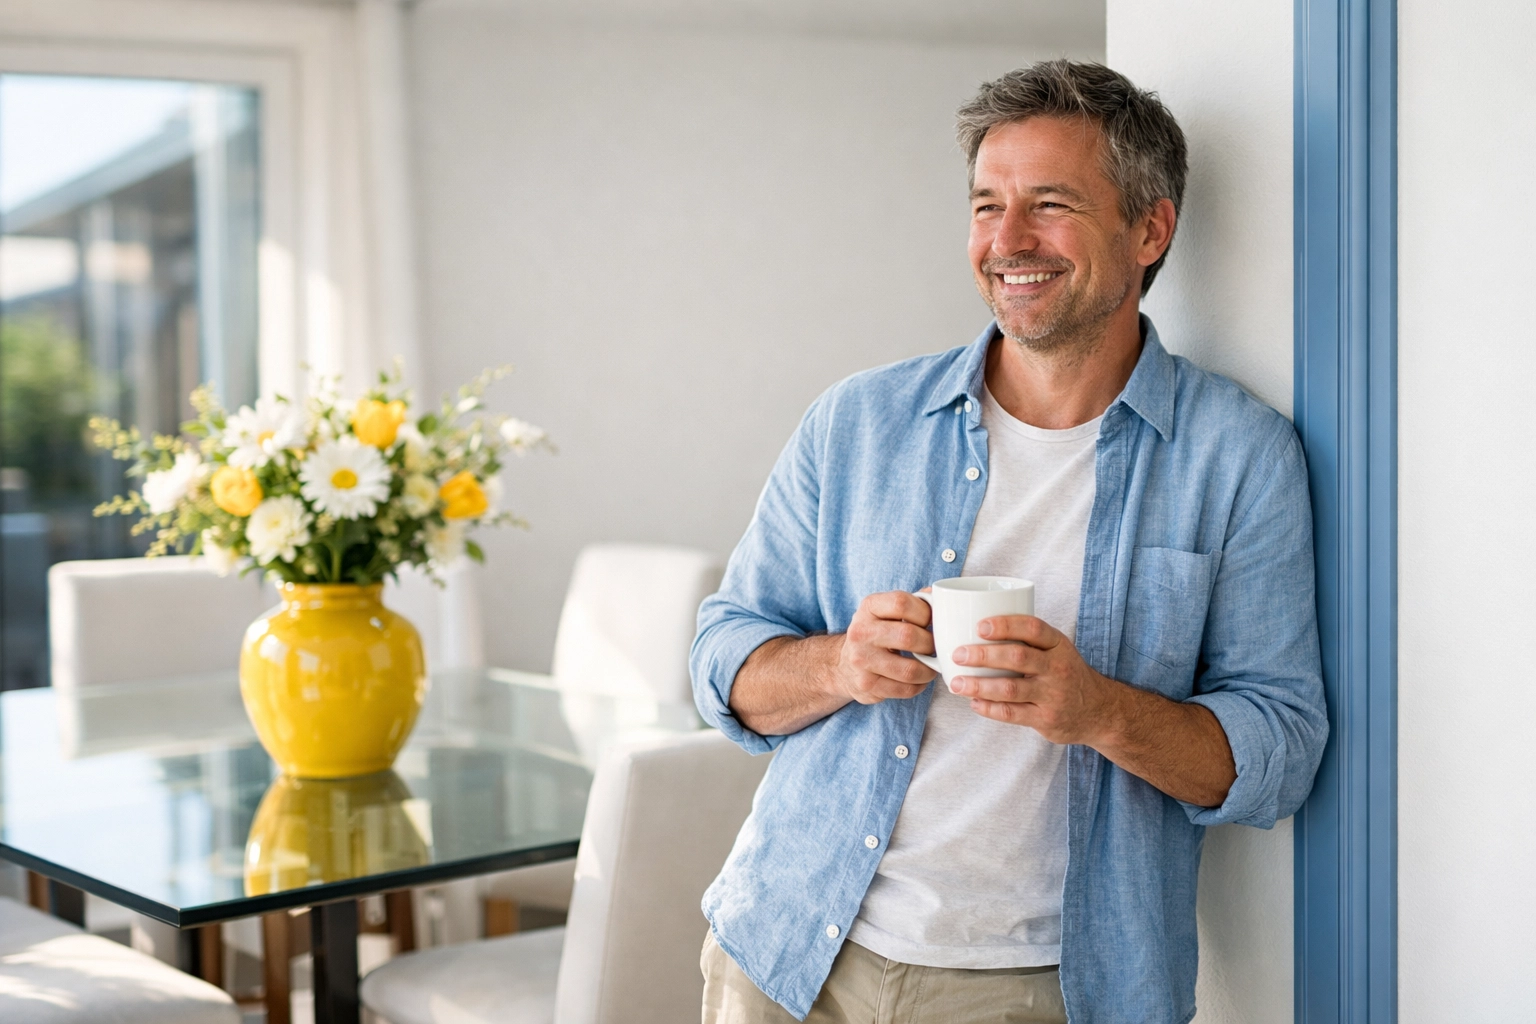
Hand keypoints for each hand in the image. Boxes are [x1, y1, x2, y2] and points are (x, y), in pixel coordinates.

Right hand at [832, 591, 938, 704]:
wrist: (844, 665)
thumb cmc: (876, 634)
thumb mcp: (887, 611)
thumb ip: (913, 602)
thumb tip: (938, 594)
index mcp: (868, 608)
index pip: (901, 603)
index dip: (925, 612)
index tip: (931, 622)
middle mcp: (861, 632)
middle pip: (908, 636)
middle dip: (930, 644)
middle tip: (934, 648)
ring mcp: (861, 661)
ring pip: (910, 670)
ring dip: (928, 670)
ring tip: (930, 666)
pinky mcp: (867, 686)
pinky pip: (906, 690)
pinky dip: (919, 686)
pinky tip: (918, 679)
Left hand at [948, 614, 1123, 744]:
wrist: (1099, 710)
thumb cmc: (1066, 673)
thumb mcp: (1058, 649)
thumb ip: (1028, 639)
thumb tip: (977, 627)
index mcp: (1058, 645)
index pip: (1032, 628)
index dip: (1005, 625)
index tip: (979, 626)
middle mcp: (1058, 668)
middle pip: (1017, 657)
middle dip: (983, 655)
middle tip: (958, 654)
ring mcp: (1053, 695)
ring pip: (1010, 689)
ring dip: (979, 685)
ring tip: (956, 683)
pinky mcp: (1046, 719)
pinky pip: (1012, 713)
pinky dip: (989, 708)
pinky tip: (974, 702)